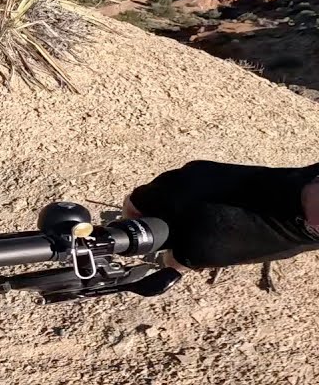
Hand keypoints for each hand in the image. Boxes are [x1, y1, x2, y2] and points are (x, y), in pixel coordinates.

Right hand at [125, 160, 318, 268]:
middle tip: (177, 238)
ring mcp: (198, 171)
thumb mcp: (207, 254)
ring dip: (180, 208)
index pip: (133, 205)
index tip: (148, 239)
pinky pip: (196, 186)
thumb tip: (170, 258)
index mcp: (167, 195)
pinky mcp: (217, 169)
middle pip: (153, 197)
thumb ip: (180, 254)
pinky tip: (221, 216)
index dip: (136, 224)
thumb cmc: (249, 231)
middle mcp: (177, 178)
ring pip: (176, 191)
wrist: (292, 205)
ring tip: (203, 229)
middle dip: (160, 217)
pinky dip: (199, 201)